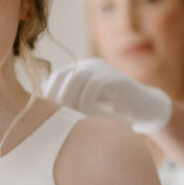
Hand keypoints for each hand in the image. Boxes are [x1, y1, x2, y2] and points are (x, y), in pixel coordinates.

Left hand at [41, 58, 171, 133]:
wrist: (143, 108)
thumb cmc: (110, 110)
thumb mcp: (86, 104)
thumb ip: (69, 103)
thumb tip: (40, 113)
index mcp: (79, 69)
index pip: (56, 77)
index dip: (47, 93)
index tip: (41, 112)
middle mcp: (89, 66)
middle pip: (64, 77)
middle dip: (57, 97)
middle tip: (52, 117)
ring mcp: (103, 70)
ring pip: (78, 82)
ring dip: (71, 101)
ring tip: (67, 119)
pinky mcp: (115, 78)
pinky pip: (95, 87)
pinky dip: (87, 102)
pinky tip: (84, 116)